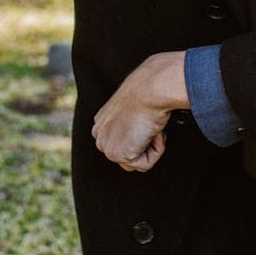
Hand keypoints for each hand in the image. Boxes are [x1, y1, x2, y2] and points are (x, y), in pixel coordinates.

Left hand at [92, 51, 189, 171]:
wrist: (151, 89)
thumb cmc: (149, 92)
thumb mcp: (137, 106)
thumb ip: (133, 122)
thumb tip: (146, 131)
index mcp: (102, 122)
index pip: (122, 142)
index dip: (141, 137)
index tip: (148, 123)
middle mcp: (99, 134)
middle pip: (128, 155)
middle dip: (144, 144)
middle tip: (150, 125)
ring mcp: (106, 146)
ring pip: (136, 162)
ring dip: (151, 148)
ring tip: (151, 127)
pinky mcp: (118, 155)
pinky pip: (144, 165)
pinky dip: (156, 151)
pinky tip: (152, 132)